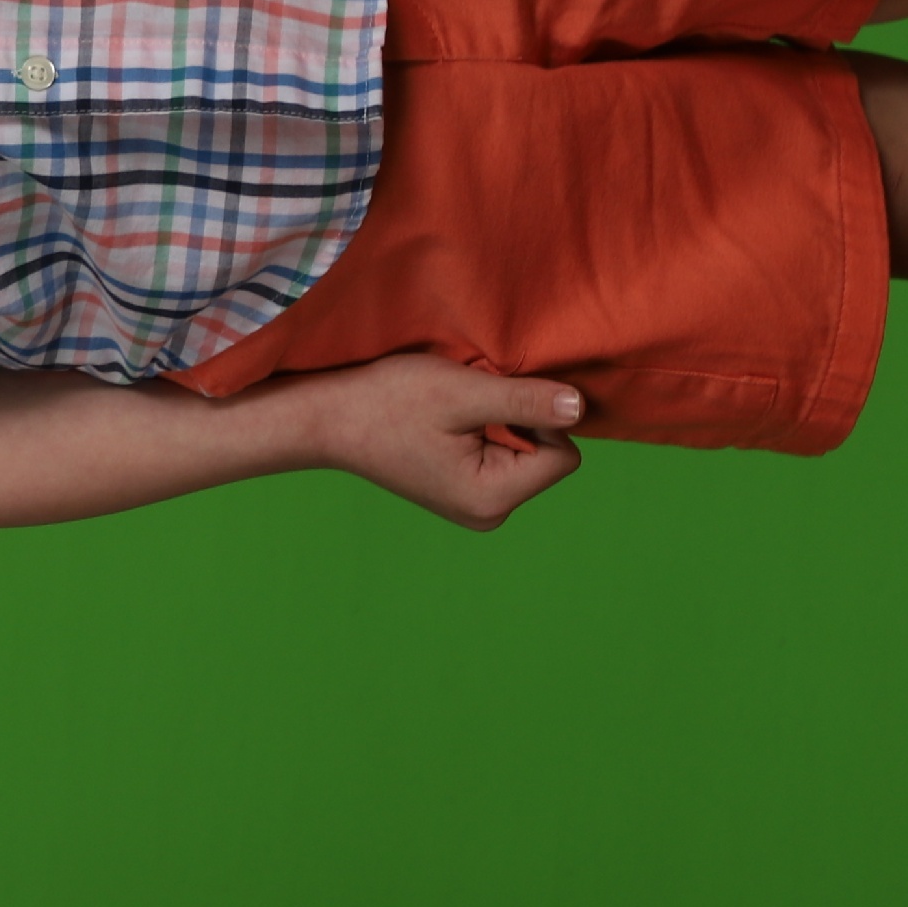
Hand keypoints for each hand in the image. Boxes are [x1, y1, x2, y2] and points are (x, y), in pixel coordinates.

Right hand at [288, 350, 584, 529]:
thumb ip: (525, 400)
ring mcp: (476, 507)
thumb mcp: (461, 392)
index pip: (563, 455)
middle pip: (546, 457)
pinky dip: (481, 433)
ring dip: (497, 424)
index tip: (486, 402)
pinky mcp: (463, 493)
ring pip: (524, 456)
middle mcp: (490, 514)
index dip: (536, 417)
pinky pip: (501, 459)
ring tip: (448, 415)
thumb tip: (581, 407)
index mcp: (493, 498)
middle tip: (461, 407)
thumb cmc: (386, 402)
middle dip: (516, 422)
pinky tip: (443, 426)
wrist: (326, 418)